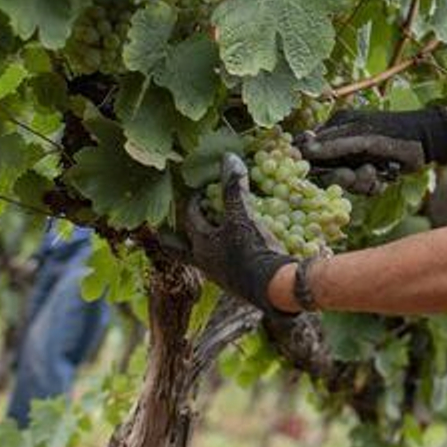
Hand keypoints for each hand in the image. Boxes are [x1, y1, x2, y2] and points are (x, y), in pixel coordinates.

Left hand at [184, 155, 296, 320]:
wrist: (274, 289)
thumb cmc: (253, 251)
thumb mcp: (243, 217)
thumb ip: (235, 189)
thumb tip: (228, 157)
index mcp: (201, 247)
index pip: (190, 220)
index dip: (193, 203)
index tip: (200, 191)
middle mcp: (206, 264)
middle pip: (184, 249)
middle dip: (179, 238)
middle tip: (172, 229)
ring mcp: (221, 278)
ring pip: (206, 258)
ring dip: (207, 245)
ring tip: (212, 236)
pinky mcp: (238, 286)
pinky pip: (227, 267)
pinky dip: (228, 256)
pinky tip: (239, 252)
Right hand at [294, 107, 446, 195]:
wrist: (426, 142)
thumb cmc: (395, 134)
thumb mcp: (363, 138)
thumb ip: (334, 145)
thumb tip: (305, 149)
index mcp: (336, 128)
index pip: (311, 149)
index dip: (313, 164)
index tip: (318, 173)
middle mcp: (342, 144)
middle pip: (326, 171)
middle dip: (342, 177)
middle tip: (355, 174)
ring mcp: (355, 159)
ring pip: (345, 183)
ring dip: (361, 183)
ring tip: (375, 173)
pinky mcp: (368, 173)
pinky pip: (360, 188)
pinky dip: (372, 186)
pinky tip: (383, 178)